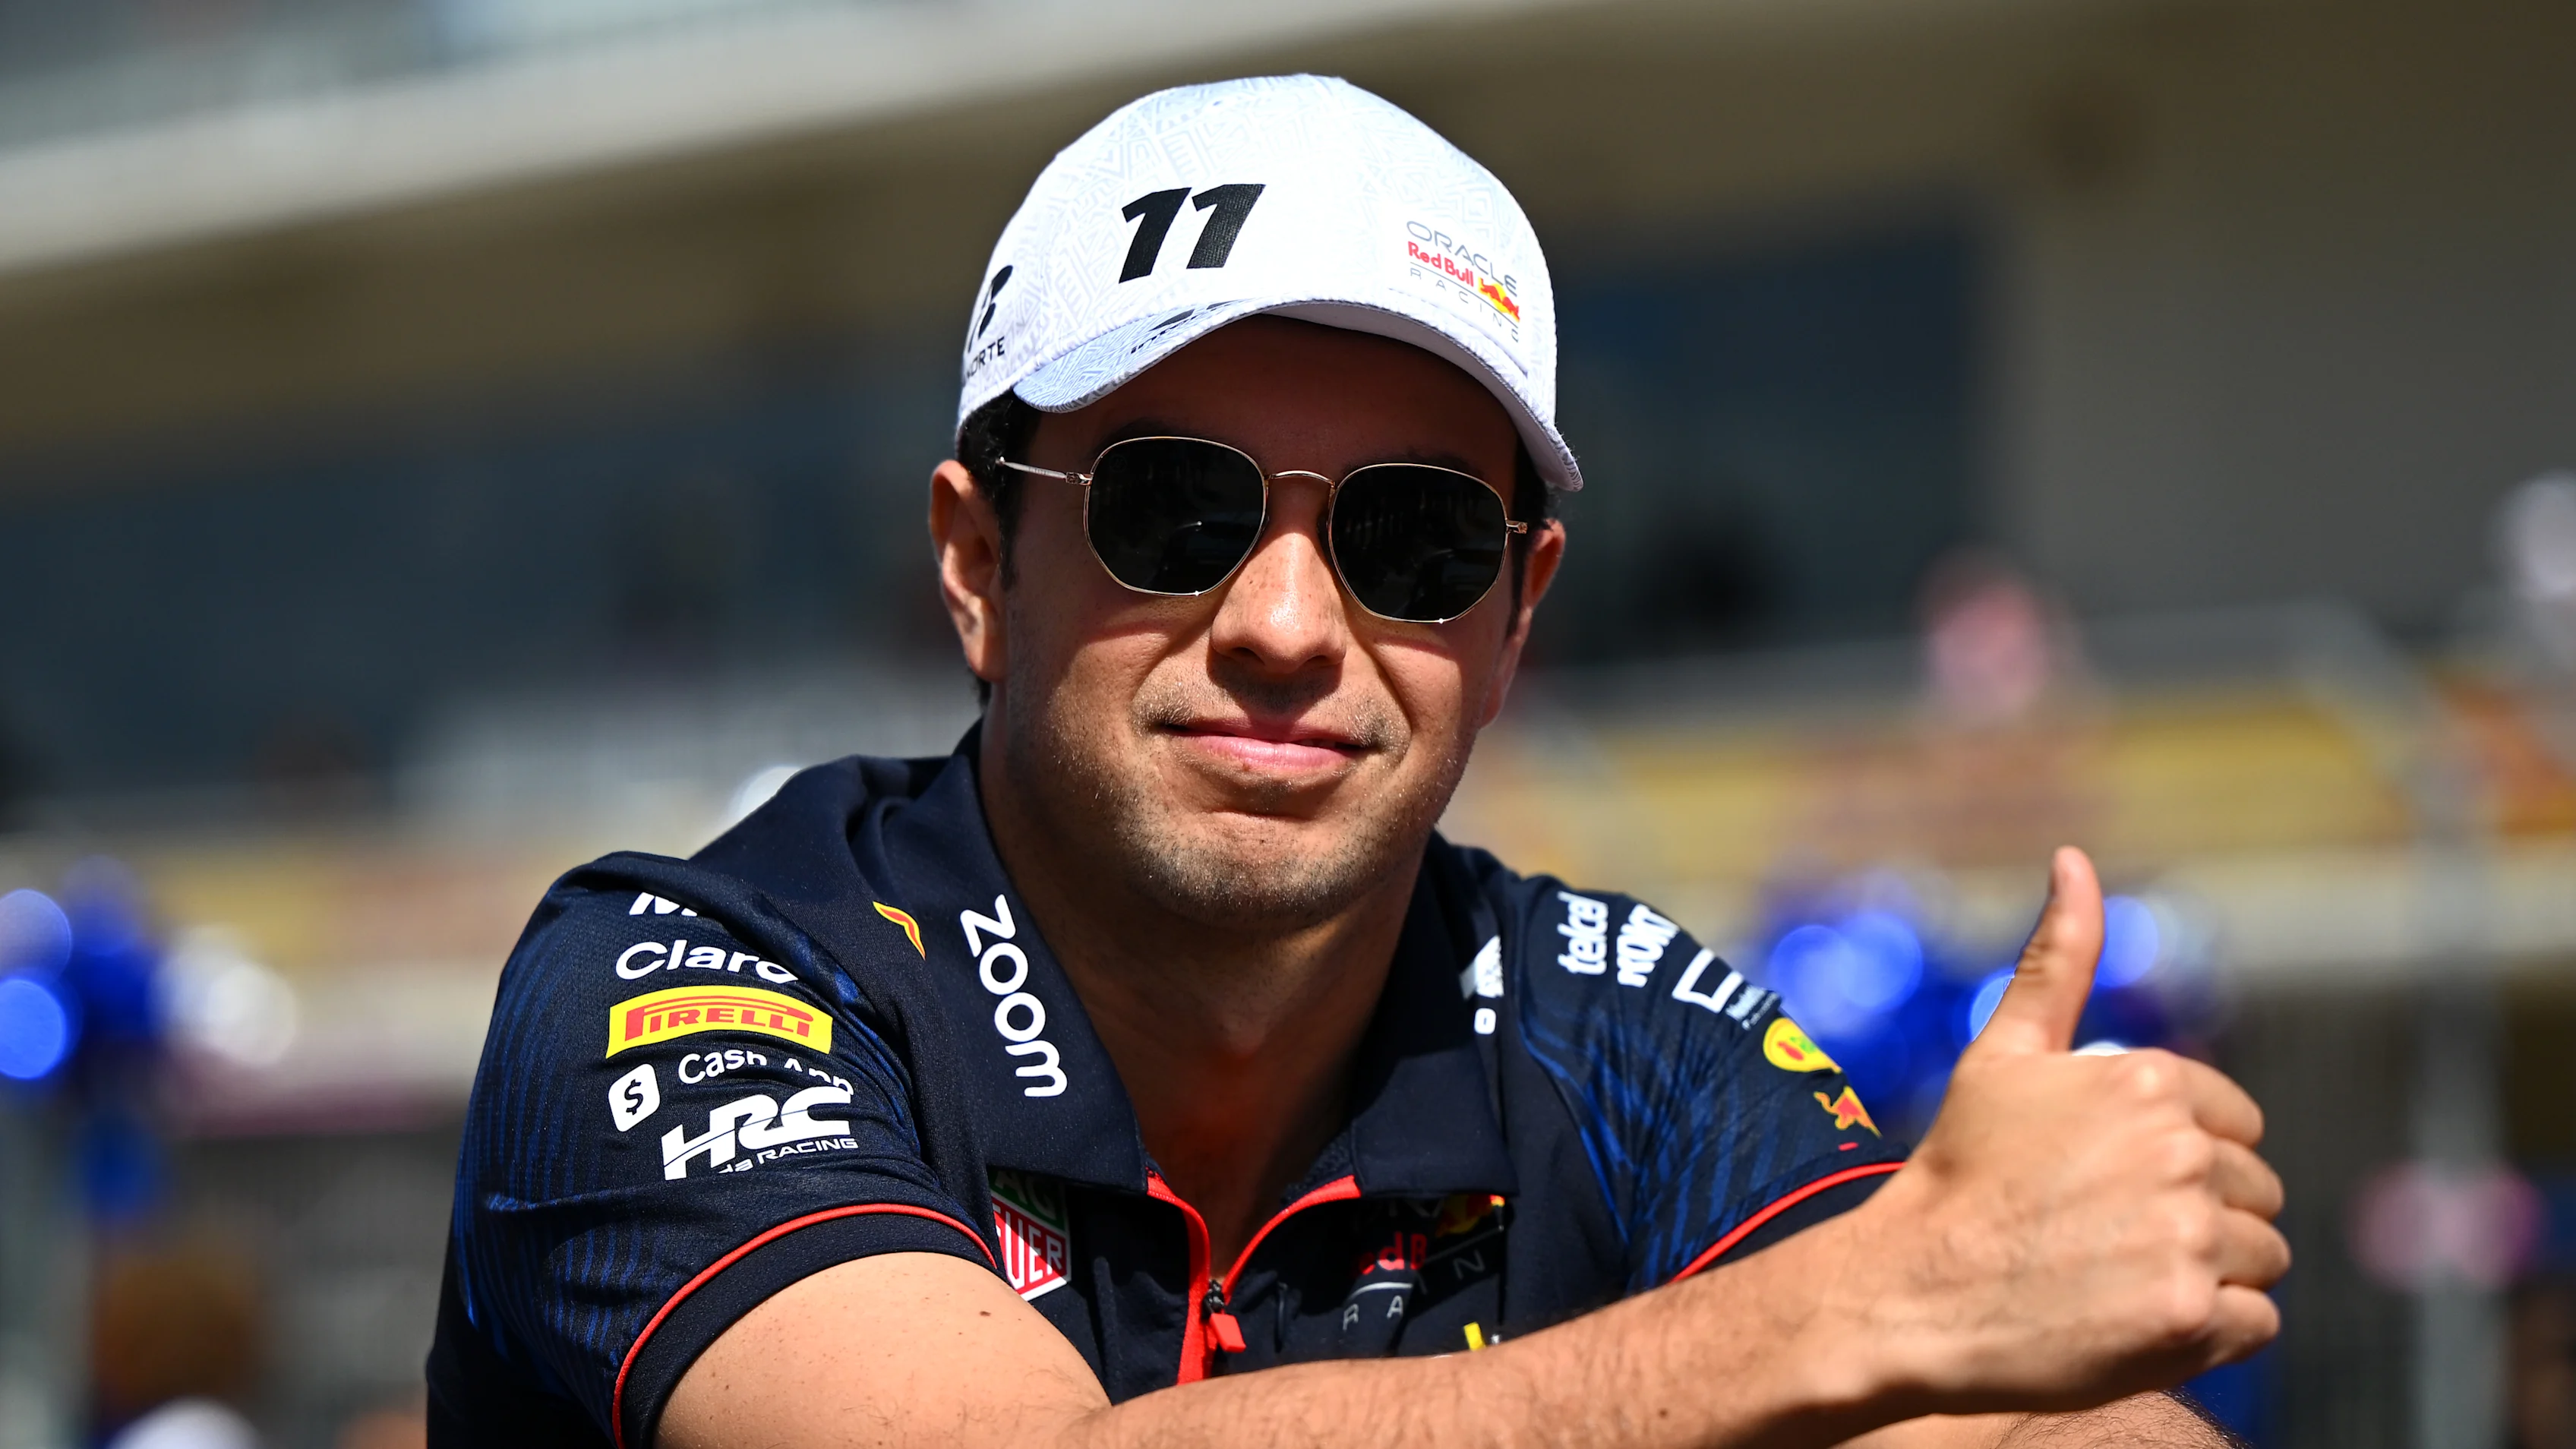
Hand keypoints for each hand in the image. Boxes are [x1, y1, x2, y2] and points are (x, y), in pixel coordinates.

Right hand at [1848, 847, 2288, 1414]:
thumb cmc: (1958, 1172)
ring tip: (2121, 1279)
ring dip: (2207, 1275)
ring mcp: (2187, 1237)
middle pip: (2253, 1193)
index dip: (2181, 1160)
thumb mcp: (2002, 1054)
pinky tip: (2136, 1319)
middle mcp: (2178, 1152)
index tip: (2113, 1186)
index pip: (2235, 1125)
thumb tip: (2073, 858)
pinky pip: (2255, 1323)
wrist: (1910, 1291)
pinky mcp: (2191, 1319)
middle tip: (2108, 1239)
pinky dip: (2209, 1331)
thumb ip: (2057, 960)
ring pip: (2260, 1258)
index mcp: (2146, 1081)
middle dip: (2197, 1218)